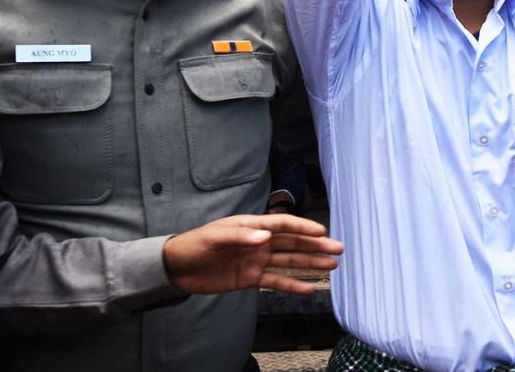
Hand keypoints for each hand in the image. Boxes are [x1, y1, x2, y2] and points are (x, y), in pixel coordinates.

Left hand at [162, 214, 342, 294]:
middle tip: (338, 249)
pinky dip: (292, 285)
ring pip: (289, 262)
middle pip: (292, 243)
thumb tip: (265, 237)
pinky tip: (309, 288)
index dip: (302, 228)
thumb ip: (240, 236)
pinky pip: (276, 282)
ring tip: (332, 266)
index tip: (321, 232)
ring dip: (310, 264)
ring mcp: (257, 260)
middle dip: (315, 246)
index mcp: (251, 226)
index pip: (282, 225)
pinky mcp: (251, 278)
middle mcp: (258, 242)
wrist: (176, 268)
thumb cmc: (193, 245)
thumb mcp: (214, 237)